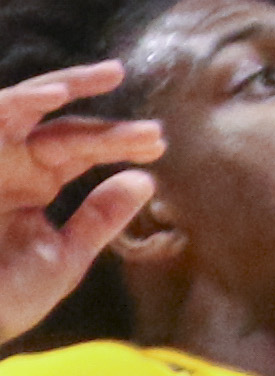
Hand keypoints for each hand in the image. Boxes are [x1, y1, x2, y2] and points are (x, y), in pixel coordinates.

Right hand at [0, 59, 158, 344]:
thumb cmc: (2, 300)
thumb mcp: (60, 259)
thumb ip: (99, 220)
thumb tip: (145, 180)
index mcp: (32, 185)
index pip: (82, 151)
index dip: (120, 143)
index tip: (158, 145)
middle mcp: (9, 164)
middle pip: (64, 130)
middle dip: (108, 128)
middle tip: (152, 132)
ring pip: (23, 104)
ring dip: (65, 85)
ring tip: (111, 76)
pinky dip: (20, 101)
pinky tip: (54, 97)